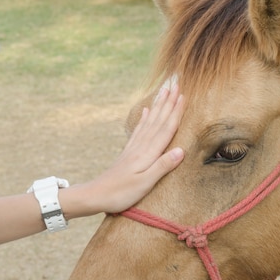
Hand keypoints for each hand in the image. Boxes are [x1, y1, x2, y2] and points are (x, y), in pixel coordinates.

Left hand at [91, 82, 185, 212]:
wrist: (96, 195)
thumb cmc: (121, 193)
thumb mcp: (145, 183)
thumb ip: (162, 166)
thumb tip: (181, 150)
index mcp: (148, 153)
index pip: (166, 129)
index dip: (176, 112)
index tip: (183, 95)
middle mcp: (141, 146)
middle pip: (158, 120)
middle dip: (168, 102)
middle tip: (176, 84)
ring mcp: (134, 148)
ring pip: (150, 122)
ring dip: (158, 106)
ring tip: (164, 91)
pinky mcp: (128, 152)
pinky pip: (139, 130)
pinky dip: (144, 119)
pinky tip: (146, 111)